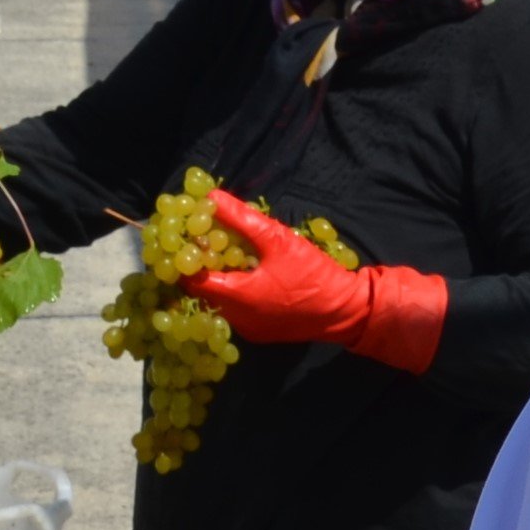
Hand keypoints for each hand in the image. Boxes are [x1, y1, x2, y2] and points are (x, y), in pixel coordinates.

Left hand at [188, 189, 449, 374]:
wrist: (346, 311)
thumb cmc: (313, 275)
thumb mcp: (278, 240)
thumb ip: (242, 219)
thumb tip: (211, 197)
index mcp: (235, 298)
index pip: (190, 279)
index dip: (182, 255)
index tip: (184, 234)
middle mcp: (235, 319)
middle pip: (202, 292)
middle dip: (200, 265)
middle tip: (203, 239)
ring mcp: (248, 329)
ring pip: (219, 303)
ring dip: (218, 279)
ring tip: (224, 252)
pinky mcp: (261, 332)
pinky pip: (236, 311)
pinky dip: (234, 292)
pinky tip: (246, 273)